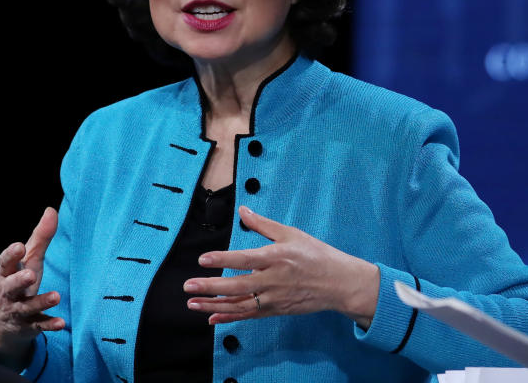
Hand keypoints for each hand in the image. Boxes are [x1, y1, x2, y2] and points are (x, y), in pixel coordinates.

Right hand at [0, 207, 64, 370]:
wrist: (4, 325)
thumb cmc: (19, 282)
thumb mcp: (29, 260)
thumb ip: (40, 237)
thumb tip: (52, 210)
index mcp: (7, 273)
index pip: (5, 263)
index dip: (10, 255)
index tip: (19, 246)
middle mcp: (9, 292)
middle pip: (10, 286)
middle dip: (19, 281)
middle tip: (30, 275)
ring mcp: (18, 310)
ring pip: (27, 307)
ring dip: (41, 302)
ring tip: (56, 296)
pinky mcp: (29, 326)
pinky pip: (39, 326)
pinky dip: (49, 325)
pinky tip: (62, 323)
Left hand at [184, 206, 379, 327]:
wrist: (339, 283)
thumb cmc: (316, 255)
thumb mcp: (292, 234)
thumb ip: (264, 225)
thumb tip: (243, 211)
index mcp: (276, 258)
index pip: (244, 260)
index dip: (223, 260)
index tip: (203, 260)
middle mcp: (273, 280)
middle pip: (237, 286)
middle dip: (210, 287)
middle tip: (188, 286)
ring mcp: (274, 298)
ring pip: (239, 304)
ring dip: (214, 305)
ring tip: (192, 303)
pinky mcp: (276, 310)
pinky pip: (249, 315)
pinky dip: (229, 317)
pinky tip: (212, 317)